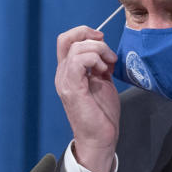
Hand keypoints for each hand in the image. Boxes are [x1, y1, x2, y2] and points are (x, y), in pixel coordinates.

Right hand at [55, 26, 119, 171]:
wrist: (100, 138)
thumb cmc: (101, 114)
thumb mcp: (102, 83)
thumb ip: (100, 66)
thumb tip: (105, 52)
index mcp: (68, 72)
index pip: (67, 40)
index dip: (84, 33)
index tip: (102, 40)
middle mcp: (62, 74)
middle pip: (68, 39)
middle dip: (92, 38)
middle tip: (109, 54)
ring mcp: (65, 81)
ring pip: (77, 48)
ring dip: (99, 51)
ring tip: (109, 67)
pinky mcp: (72, 88)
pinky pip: (80, 61)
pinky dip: (95, 60)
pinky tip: (104, 72)